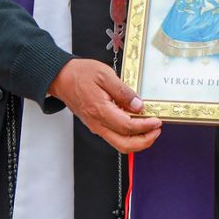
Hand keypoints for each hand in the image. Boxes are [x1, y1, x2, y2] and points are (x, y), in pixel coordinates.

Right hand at [47, 58, 161, 154]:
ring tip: (150, 129)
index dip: (145, 126)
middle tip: (157, 130)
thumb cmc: (81, 74)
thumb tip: (138, 105)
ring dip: (137, 141)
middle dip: (144, 141)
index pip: (127, 126)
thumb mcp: (105, 74)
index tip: (157, 120)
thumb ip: (123, 91)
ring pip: (119, 144)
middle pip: (124, 144)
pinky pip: (114, 137)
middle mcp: (98, 123)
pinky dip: (128, 136)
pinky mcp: (96, 125)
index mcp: (100, 110)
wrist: (61, 78)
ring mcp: (96, 126)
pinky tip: (136, 124)